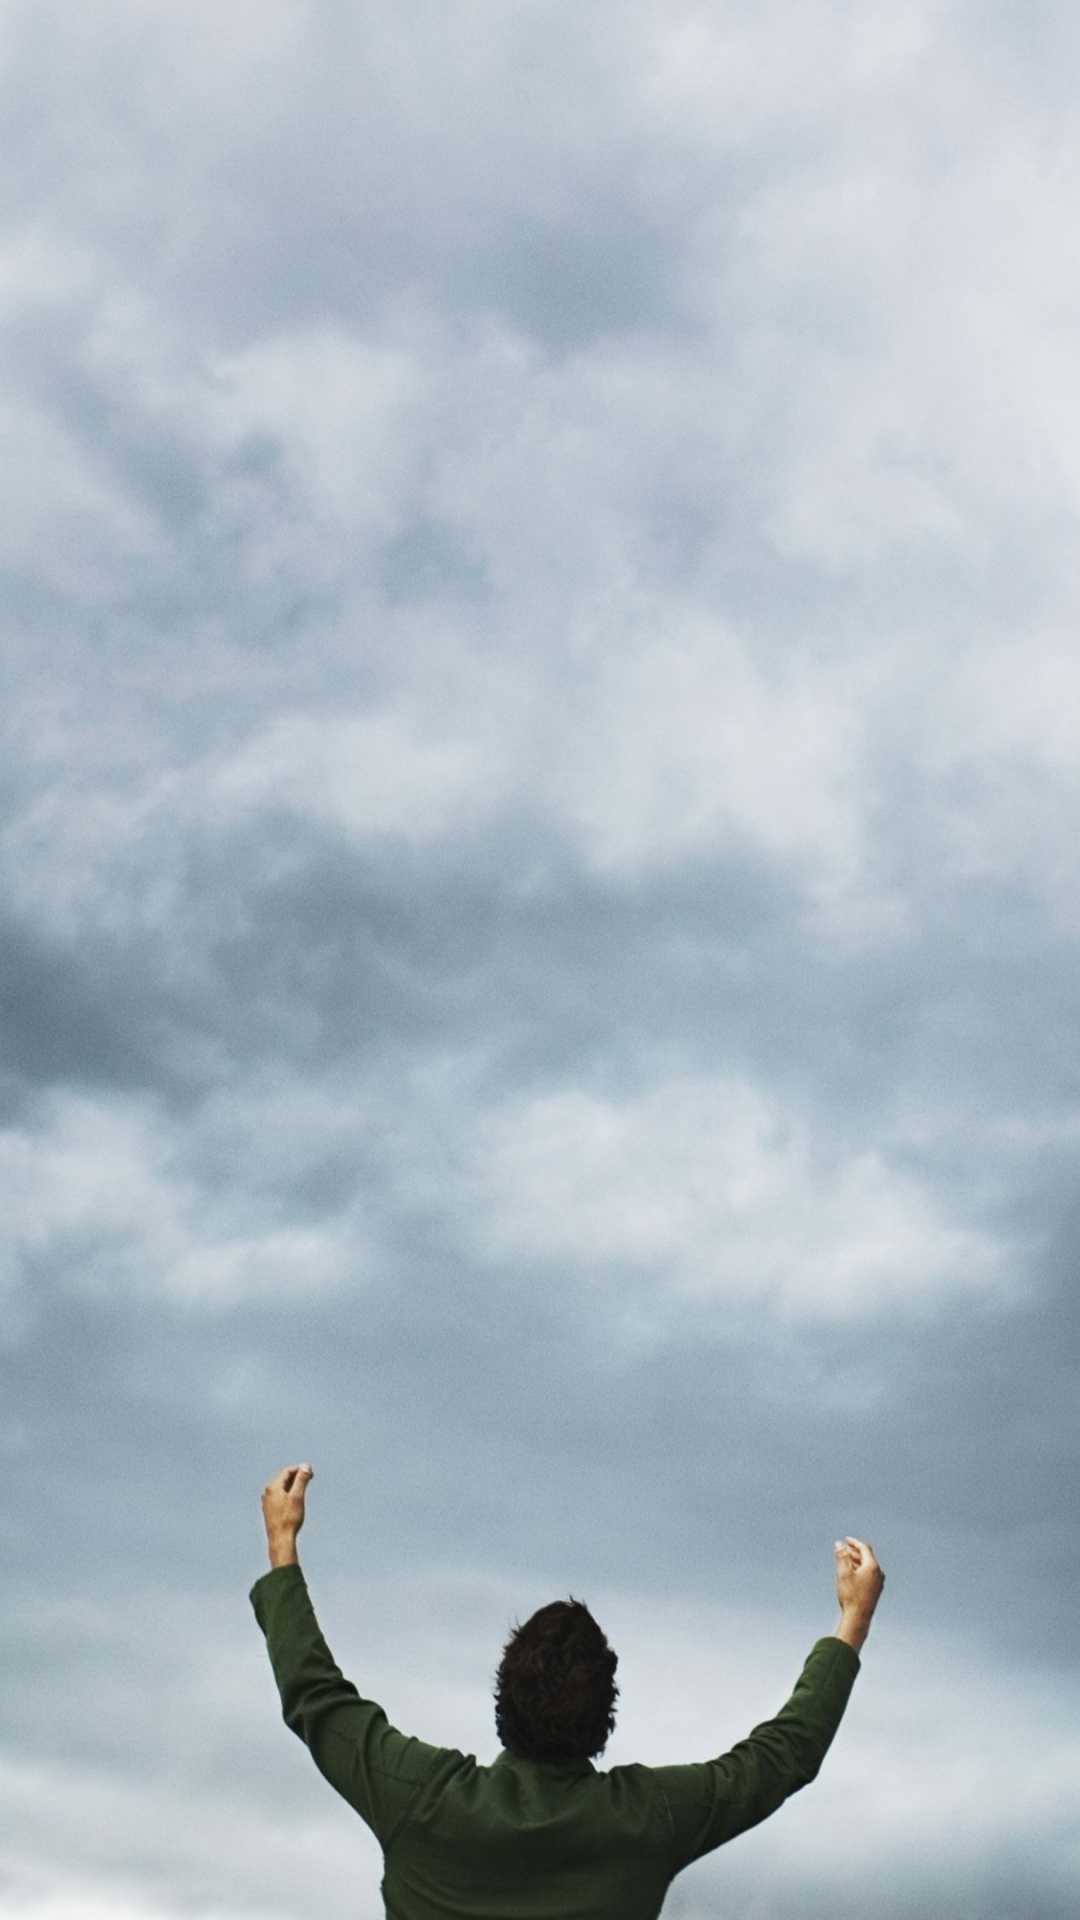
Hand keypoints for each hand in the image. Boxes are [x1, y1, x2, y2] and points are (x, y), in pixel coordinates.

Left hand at [261, 1463, 313, 1567]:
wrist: (280, 1539)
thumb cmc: (289, 1518)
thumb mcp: (297, 1496)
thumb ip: (301, 1480)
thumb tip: (306, 1466)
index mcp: (272, 1487)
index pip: (286, 1471)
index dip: (299, 1469)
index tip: (310, 1470)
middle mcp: (267, 1493)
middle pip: (283, 1478)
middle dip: (297, 1476)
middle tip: (310, 1476)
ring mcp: (267, 1502)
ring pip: (281, 1487)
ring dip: (293, 1484)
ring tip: (304, 1485)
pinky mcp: (270, 1510)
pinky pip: (279, 1495)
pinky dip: (289, 1492)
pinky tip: (295, 1498)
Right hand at [833, 1536, 883, 1651]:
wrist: (858, 1618)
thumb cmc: (850, 1595)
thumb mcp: (843, 1573)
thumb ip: (841, 1556)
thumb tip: (839, 1544)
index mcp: (872, 1566)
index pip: (864, 1548)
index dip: (854, 1543)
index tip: (845, 1540)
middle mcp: (878, 1573)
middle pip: (867, 1556)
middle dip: (855, 1551)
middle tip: (844, 1548)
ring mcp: (878, 1582)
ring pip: (868, 1566)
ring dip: (857, 1560)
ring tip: (846, 1559)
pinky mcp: (876, 1590)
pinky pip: (869, 1574)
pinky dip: (860, 1569)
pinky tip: (852, 1573)